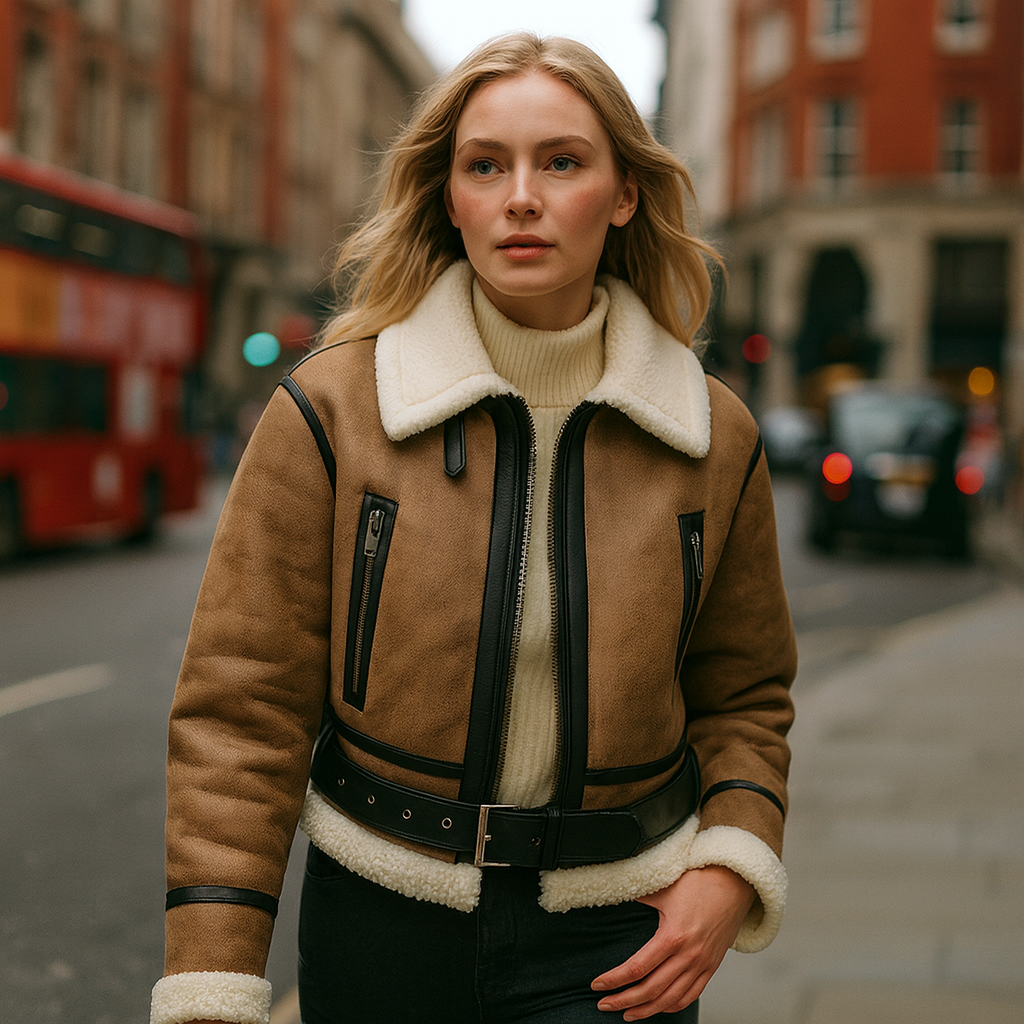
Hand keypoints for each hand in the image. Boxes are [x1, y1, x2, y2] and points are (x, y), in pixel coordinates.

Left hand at [590, 866, 755, 1019]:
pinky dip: (672, 1006)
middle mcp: (688, 955)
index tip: (597, 985)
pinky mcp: (712, 967)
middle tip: (604, 1005)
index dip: (615, 980)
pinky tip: (658, 1007)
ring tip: (627, 1014)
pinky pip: (691, 995)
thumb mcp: (663, 887)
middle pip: (650, 990)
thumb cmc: (699, 882)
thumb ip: (639, 895)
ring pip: (670, 999)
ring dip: (646, 1010)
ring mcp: (702, 964)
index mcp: (673, 936)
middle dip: (623, 1001)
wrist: (734, 884)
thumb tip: (615, 892)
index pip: (637, 968)